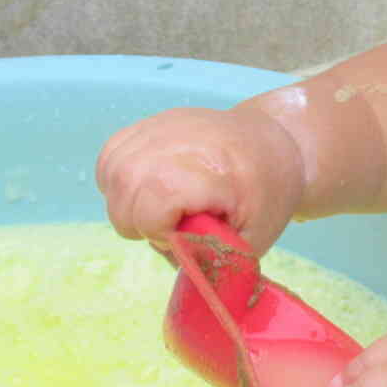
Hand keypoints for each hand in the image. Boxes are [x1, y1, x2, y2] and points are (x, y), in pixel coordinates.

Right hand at [96, 106, 304, 254]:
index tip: (193, 231)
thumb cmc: (267, 193)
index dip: (163, 234)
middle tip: (181, 220)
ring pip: (110, 178)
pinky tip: (150, 186)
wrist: (275, 144)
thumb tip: (169, 264)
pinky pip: (111, 157)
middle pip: (122, 199)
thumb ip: (206, 259)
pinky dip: (121, 178)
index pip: (149, 212)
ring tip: (166, 204)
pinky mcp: (149, 122)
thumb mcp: (251, 240)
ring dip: (129, 202)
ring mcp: (160, 126)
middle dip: (144, 223)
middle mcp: (176, 141)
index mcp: (209, 169)